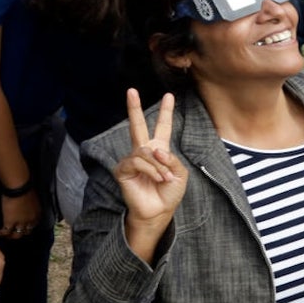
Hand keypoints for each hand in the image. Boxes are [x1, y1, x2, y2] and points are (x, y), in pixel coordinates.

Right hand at [0, 189, 41, 238]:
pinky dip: (1, 233)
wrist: (19, 186)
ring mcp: (20, 223)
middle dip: (21, 233)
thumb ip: (30, 205)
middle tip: (14, 233)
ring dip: (11, 236)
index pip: (34, 224)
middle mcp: (30, 221)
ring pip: (16, 235)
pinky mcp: (10, 223)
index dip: (28, 226)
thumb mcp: (32, 198)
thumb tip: (25, 206)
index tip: (23, 226)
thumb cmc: (26, 187)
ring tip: (5, 235)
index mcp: (37, 214)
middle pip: (26, 232)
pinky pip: (6, 231)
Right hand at [117, 90, 186, 236]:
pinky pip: (137, 161)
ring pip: (145, 152)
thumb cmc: (169, 193)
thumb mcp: (180, 174)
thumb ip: (171, 159)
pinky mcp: (123, 170)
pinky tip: (156, 179)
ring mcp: (132, 160)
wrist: (158, 212)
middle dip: (134, 108)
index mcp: (159, 150)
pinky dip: (151, 169)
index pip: (162, 127)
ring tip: (164, 178)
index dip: (165, 112)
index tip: (169, 96)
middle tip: (131, 90)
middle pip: (137, 125)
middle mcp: (144, 152)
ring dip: (159, 165)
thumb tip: (154, 150)